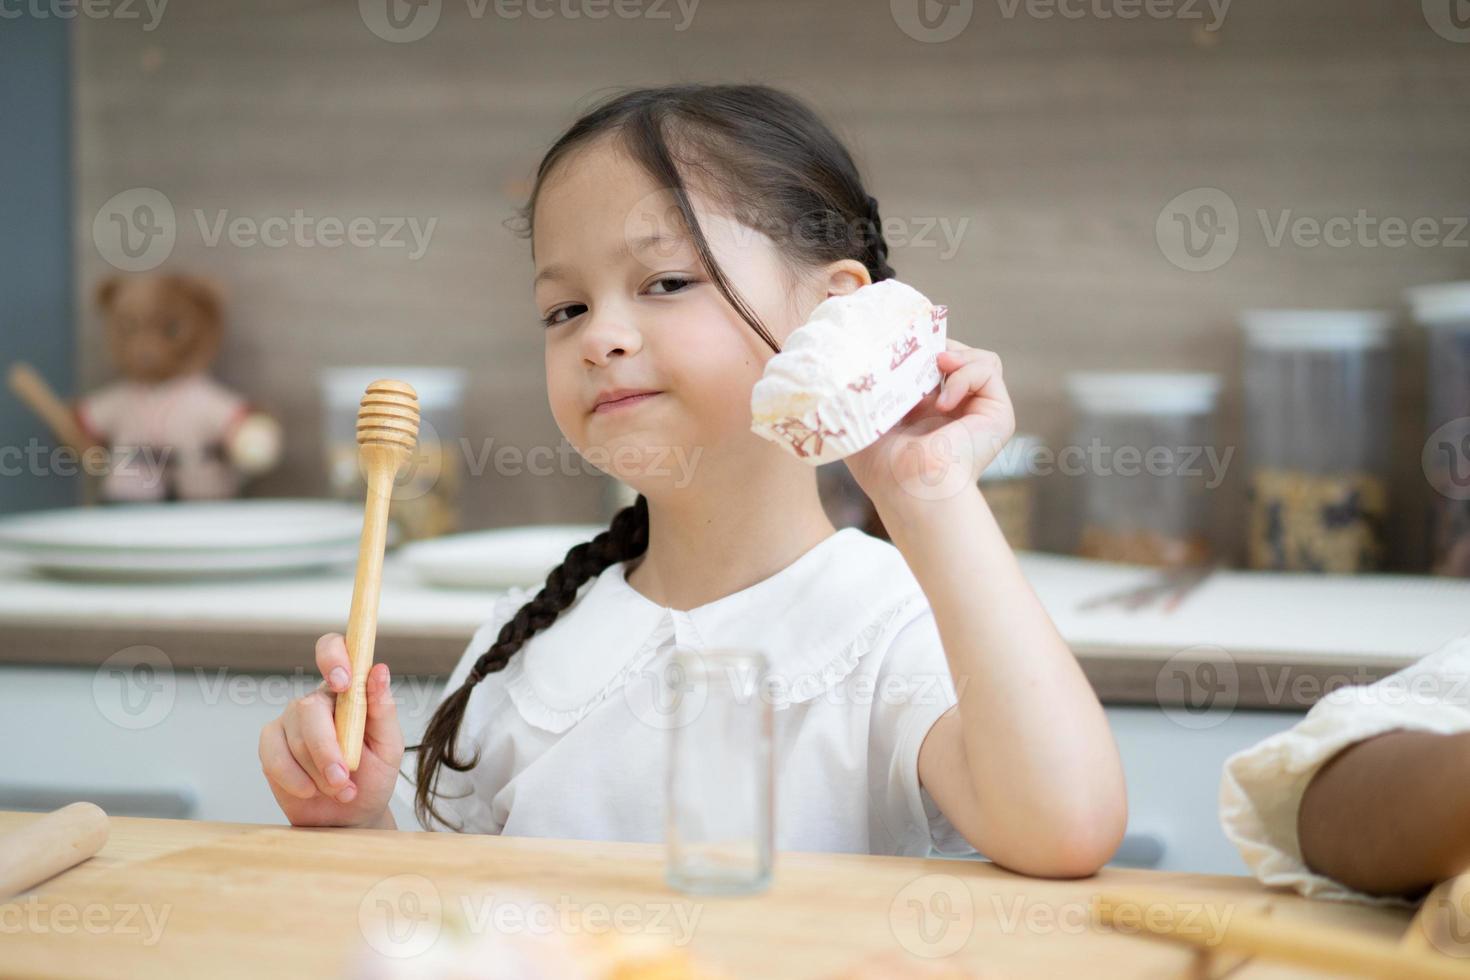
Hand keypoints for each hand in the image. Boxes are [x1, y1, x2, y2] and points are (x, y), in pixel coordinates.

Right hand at [258, 633, 403, 827]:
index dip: (333, 657)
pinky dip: (294, 778)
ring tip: (341, 789)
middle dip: (327, 749)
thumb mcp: (389, 746)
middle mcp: (317, 700)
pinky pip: (273, 756)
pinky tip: (310, 790)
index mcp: (348, 690)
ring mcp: (290, 721)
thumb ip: (383, 709)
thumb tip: (379, 670)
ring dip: (318, 771)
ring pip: (295, 737)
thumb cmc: (373, 777)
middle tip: (345, 777)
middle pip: (309, 708)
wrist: (350, 818)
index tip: (342, 682)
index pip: (333, 650)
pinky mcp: (270, 745)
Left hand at [844, 340, 1015, 511]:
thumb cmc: (882, 465)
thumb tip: (851, 359)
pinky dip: (966, 375)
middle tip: (918, 350)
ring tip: (936, 367)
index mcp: (928, 410)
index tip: (903, 342)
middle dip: (939, 344)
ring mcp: (979, 412)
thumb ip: (862, 390)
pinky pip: (989, 370)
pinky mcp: (998, 415)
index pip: (935, 362)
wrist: (910, 488)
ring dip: (958, 355)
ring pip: (981, 359)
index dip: (922, 346)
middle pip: (961, 355)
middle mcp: (957, 410)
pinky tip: (942, 401)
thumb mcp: (863, 418)